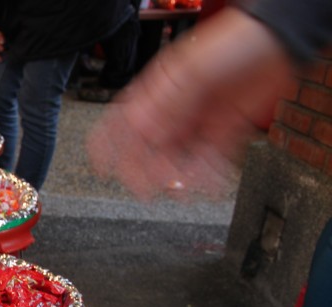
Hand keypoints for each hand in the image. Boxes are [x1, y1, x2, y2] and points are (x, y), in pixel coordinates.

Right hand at [86, 8, 295, 198]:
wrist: (280, 41)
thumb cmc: (235, 42)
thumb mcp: (192, 71)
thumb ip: (166, 105)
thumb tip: (144, 135)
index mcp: (156, 90)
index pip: (121, 122)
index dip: (107, 146)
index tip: (102, 169)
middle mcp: (175, 109)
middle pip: (149, 148)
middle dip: (145, 171)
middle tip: (147, 189)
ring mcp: (199, 122)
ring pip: (178, 158)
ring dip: (177, 177)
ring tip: (181, 189)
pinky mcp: (224, 132)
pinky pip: (210, 160)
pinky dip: (206, 176)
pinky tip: (206, 185)